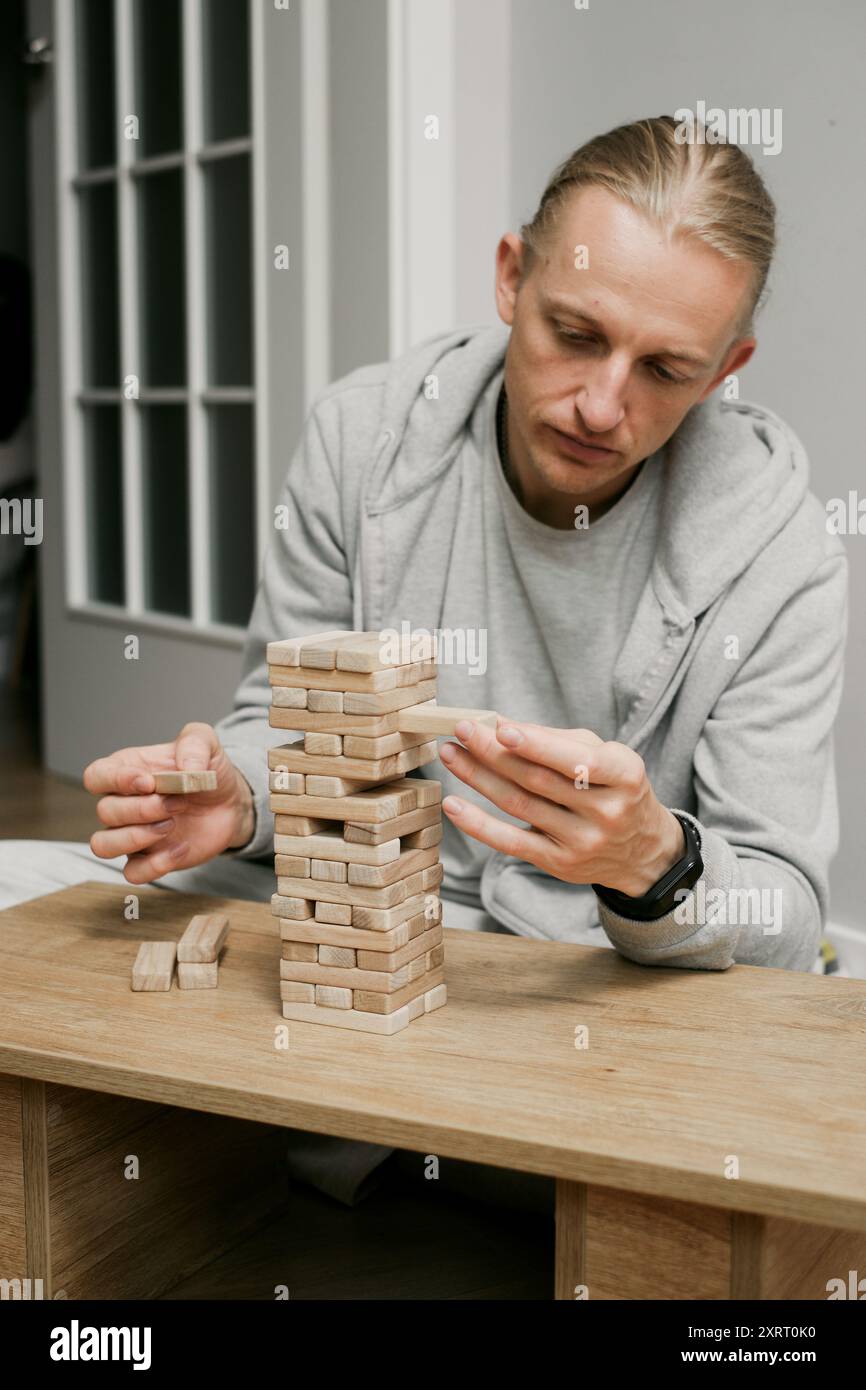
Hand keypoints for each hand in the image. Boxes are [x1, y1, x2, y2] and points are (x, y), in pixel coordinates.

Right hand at [83, 722, 254, 883]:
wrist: (230, 803)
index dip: (115, 780)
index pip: (96, 776)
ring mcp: (132, 834)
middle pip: (105, 811)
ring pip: (103, 845)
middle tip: (176, 803)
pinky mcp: (149, 859)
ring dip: (135, 838)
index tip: (148, 782)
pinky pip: (132, 873)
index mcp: (126, 771)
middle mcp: (122, 804)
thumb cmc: (208, 771)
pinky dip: (156, 865)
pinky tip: (181, 849)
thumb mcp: (206, 742)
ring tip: (170, 826)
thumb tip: (186, 768)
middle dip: (142, 809)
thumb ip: (195, 741)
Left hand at [439, 717, 684, 896]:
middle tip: (462, 730)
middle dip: (494, 753)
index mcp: (624, 775)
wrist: (642, 850)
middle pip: (538, 780)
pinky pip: (511, 843)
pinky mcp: (560, 864)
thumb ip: (556, 740)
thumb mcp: (605, 757)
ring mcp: (582, 842)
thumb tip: (500, 724)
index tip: (501, 728)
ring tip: (452, 755)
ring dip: (478, 778)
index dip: (537, 745)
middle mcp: (606, 811)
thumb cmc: (615, 789)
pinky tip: (454, 805)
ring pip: (520, 805)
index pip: (577, 761)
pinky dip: (479, 824)